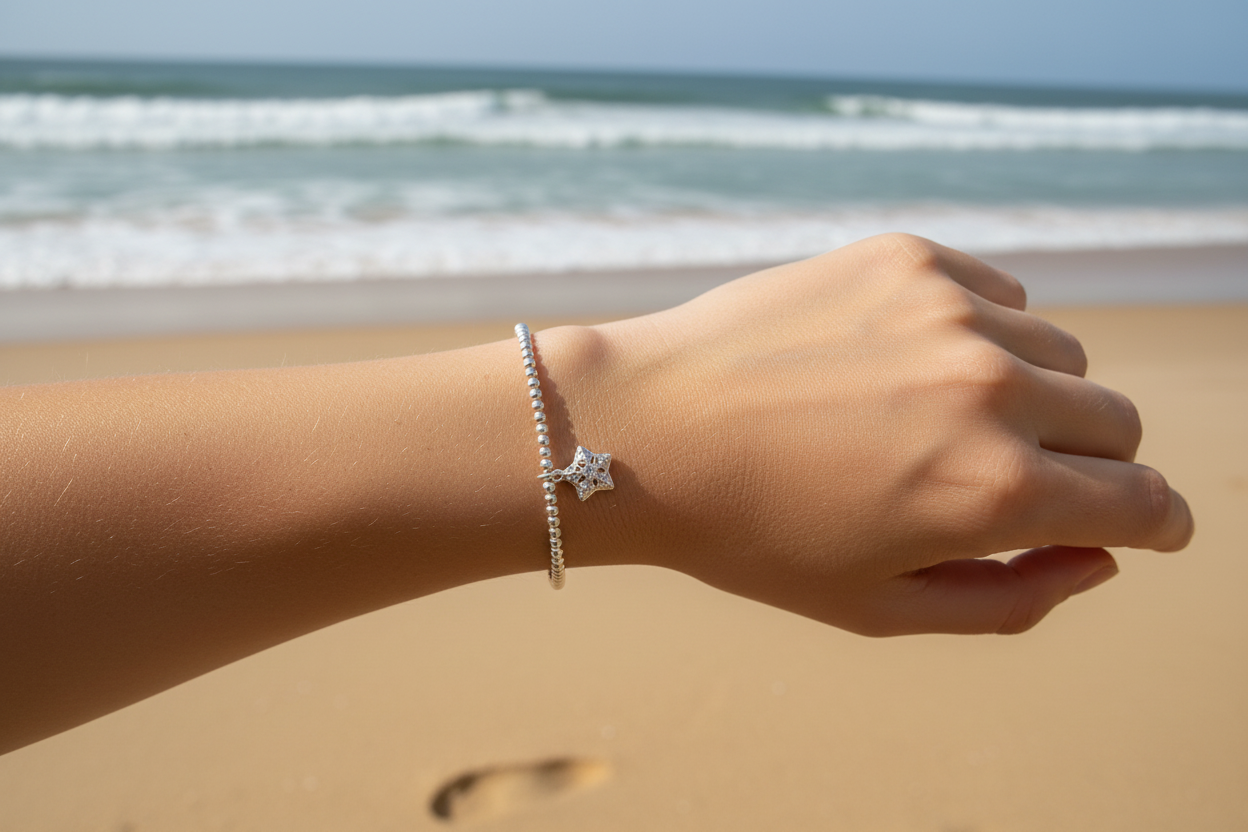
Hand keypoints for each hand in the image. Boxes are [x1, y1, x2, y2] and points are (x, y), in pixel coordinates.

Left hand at [565, 234, 1193, 634]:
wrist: (644, 428)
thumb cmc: (754, 534)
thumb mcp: (880, 608)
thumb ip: (1013, 597)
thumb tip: (1098, 556)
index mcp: (993, 492)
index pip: (1144, 502)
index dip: (1156, 520)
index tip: (1149, 522)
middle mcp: (989, 391)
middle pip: (1114, 423)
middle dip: (1086, 464)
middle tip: (1008, 478)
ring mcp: (950, 312)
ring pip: (1060, 356)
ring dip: (1028, 394)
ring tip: (931, 420)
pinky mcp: (908, 257)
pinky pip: (1000, 297)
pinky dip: (978, 334)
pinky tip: (900, 363)